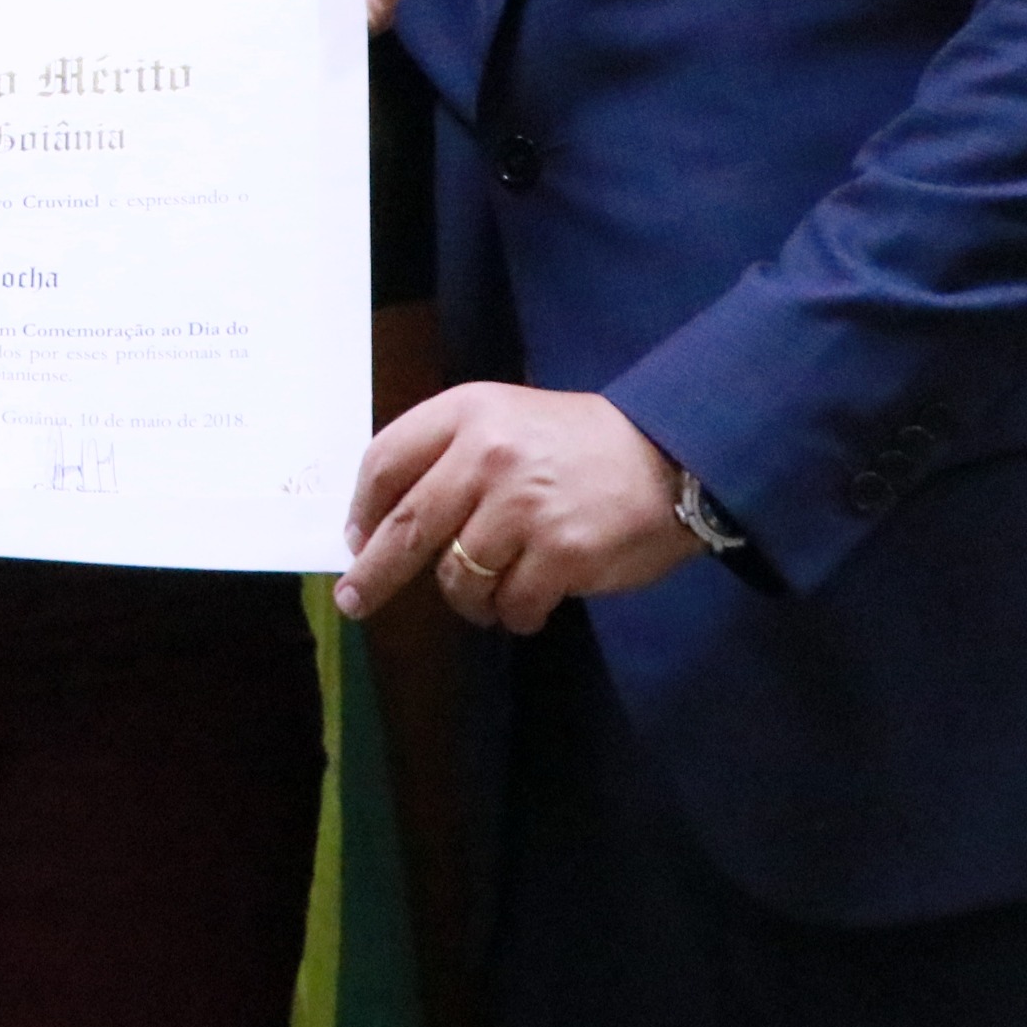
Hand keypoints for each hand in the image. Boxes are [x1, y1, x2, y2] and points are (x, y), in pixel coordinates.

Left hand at [335, 382, 701, 632]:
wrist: (671, 457)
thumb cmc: (579, 444)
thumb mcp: (507, 420)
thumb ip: (451, 455)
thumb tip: (384, 520)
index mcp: (468, 412)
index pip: (386, 459)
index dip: (363, 506)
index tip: (355, 537)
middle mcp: (487, 455)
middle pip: (407, 527)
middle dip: (374, 572)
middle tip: (355, 600)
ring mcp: (523, 507)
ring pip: (457, 577)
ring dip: (467, 600)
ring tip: (492, 594)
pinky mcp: (560, 554)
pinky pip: (511, 605)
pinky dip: (513, 614)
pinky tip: (530, 604)